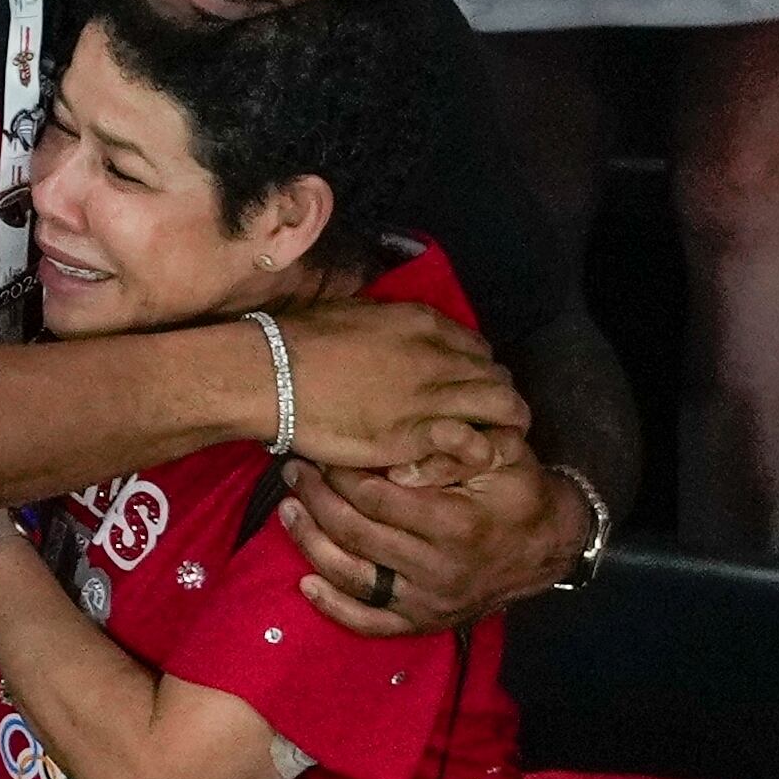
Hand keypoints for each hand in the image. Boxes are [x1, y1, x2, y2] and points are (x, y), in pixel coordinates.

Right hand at [271, 298, 530, 468]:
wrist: (274, 372)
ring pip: (505, 407)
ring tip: (487, 448)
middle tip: (481, 425)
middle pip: (499, 377)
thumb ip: (390, 327)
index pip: (479, 349)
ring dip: (503, 427)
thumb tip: (396, 335)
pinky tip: (459, 464)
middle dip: (498, 402)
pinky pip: (476, 444)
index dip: (477, 374)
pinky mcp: (418, 435)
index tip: (464, 392)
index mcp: (426, 324)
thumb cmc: (302, 341)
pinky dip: (476, 454)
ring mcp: (434, 396)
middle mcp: (440, 356)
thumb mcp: (359, 315)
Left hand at [276, 430, 589, 637]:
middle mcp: (436, 568)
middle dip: (317, 499)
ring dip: (312, 544)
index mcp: (453, 524)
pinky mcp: (424, 622)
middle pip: (356, 534)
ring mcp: (427, 601)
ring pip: (354, 577)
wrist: (548, 547)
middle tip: (294, 470)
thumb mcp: (503, 454)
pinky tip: (305, 585)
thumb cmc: (520, 490)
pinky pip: (371, 623)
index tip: (322, 451)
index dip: (341, 473)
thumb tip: (402, 455)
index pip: (377, 498)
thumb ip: (456, 448)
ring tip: (288, 510)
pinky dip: (334, 608)